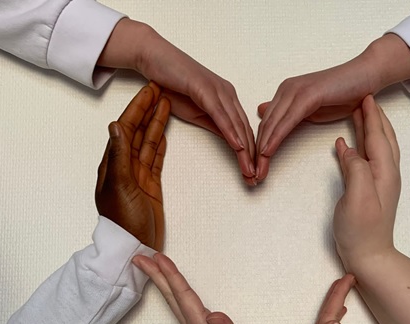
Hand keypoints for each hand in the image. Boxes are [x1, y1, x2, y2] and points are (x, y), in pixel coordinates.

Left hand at [96, 83, 169, 250]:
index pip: (125, 128)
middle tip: (160, 90)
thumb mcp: (120, 185)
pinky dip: (159, 145)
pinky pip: (155, 160)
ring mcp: (139, 176)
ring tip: (166, 105)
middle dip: (147, 110)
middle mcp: (125, 166)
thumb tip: (116, 125)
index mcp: (114, 163)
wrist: (133, 246)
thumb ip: (120, 156)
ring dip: (155, 124)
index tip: (148, 91)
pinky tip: (163, 134)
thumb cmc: (123, 220)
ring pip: (148, 143)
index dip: (136, 108)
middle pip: (137, 131)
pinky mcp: (151, 186)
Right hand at [98, 19, 255, 185]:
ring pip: (236, 124)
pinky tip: (238, 147)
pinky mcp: (205, 88)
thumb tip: (231, 142)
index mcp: (227, 99)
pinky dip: (230, 131)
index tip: (252, 173)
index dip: (250, 154)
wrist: (153, 58)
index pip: (243, 130)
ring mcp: (218, 90)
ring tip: (249, 169)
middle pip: (244, 130)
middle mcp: (227, 94)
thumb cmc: (172, 85)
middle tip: (255, 178)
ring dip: (244, 150)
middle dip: (251, 157)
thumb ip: (215, 126)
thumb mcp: (197, 113)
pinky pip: (221, 114)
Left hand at [133, 253, 261, 323]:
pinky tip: (172, 291)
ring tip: (151, 266)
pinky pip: (180, 308)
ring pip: (173, 302)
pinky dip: (172, 294)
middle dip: (157, 275)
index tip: (157, 257)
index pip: (184, 297)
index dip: (172, 276)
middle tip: (140, 255)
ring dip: (162, 282)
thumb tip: (212, 314)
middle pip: (172, 297)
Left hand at [255, 34, 409, 181]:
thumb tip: (265, 113)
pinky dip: (276, 138)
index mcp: (285, 94)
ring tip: (258, 170)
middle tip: (252, 175)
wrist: (365, 76)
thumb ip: (290, 115)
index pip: (266, 124)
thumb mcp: (311, 109)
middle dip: (256, 153)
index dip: (257, 147)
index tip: (255, 168)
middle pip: (264, 126)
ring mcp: (295, 91)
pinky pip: (286, 121)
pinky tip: (268, 152)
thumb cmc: (343, 94)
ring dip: (263, 150)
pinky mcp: (306, 95)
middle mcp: (286, 90)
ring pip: (272, 124)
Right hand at [333, 95, 400, 270]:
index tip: (365, 96)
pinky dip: (362, 146)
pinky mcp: (371, 191)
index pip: (378, 136)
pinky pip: (368, 159)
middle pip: (383, 138)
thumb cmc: (362, 231)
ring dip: (371, 129)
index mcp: (384, 172)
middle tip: (366, 98)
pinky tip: (350, 145)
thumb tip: (348, 148)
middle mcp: (386, 174)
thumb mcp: (357, 197)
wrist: (369, 256)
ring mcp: (380, 183)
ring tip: (361, 114)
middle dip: (375, 117)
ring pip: (378, 147)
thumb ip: (355, 168)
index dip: (371, 116)